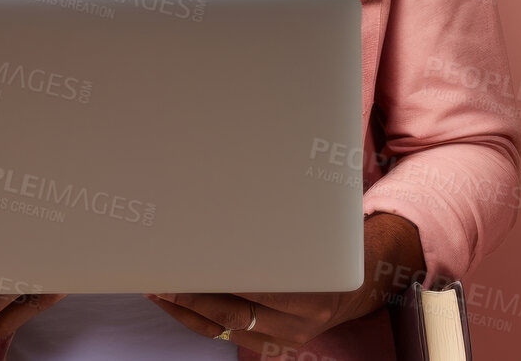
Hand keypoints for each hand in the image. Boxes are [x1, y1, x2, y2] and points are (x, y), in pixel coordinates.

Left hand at [145, 212, 424, 355]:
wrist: (362, 280)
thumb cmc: (331, 240)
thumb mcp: (317, 221)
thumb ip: (283, 213)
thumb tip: (240, 178)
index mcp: (315, 285)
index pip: (253, 282)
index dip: (213, 272)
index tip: (183, 252)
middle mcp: (302, 317)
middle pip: (232, 310)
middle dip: (189, 292)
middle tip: (158, 272)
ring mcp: (287, 335)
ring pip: (223, 326)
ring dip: (185, 307)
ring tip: (157, 287)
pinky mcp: (273, 342)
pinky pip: (226, 335)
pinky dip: (198, 318)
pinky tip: (177, 300)